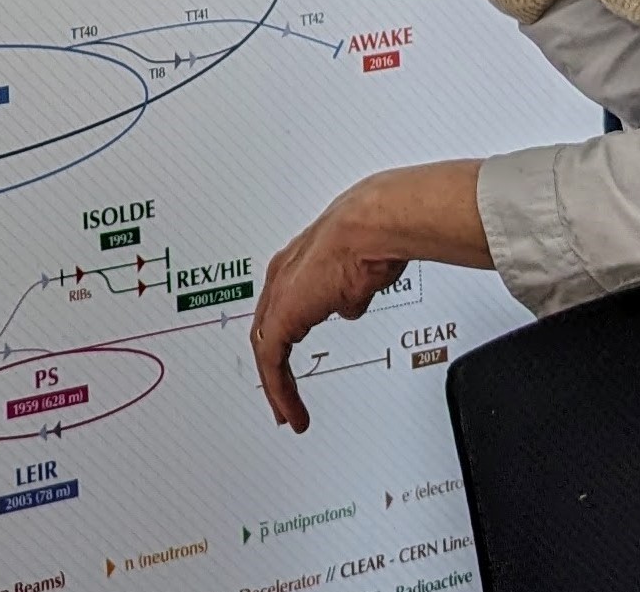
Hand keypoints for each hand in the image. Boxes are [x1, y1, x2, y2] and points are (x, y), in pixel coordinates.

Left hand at [251, 161, 487, 431]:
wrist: (371, 226)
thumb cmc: (373, 234)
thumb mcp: (361, 273)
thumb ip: (349, 291)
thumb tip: (350, 304)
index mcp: (298, 265)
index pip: (281, 309)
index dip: (283, 338)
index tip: (290, 362)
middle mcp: (282, 278)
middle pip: (267, 331)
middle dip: (272, 367)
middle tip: (279, 397)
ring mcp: (280, 295)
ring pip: (266, 349)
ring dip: (275, 384)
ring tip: (287, 412)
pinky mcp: (284, 315)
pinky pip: (273, 362)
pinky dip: (280, 389)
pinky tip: (291, 409)